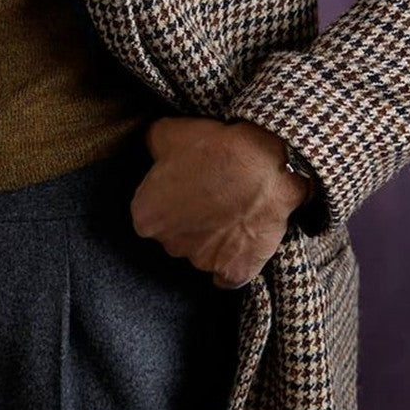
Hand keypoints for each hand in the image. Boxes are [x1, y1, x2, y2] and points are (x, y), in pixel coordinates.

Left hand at [129, 116, 311, 288]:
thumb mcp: (167, 132)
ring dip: (213, 237)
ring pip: (202, 253)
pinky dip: (232, 263)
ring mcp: (203, 261)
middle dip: (188, 218)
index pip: (150, 212)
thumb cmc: (212, 148)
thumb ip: (151, 144)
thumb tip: (152, 146)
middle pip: (175, 234)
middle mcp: (170, 245)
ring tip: (231, 210)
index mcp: (147, 217)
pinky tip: (239, 242)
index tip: (182, 185)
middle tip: (208, 194)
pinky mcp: (235, 272)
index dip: (167, 197)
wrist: (262, 166)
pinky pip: (227, 276)